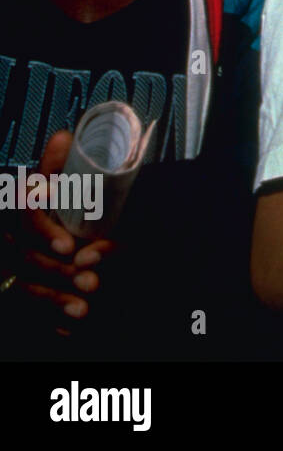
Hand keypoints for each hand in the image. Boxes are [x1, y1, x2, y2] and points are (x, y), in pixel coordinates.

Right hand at [3, 130, 116, 334]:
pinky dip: (49, 323)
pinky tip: (69, 330)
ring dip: (56, 301)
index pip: (22, 222)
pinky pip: (26, 316)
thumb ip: (54, 168)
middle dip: (59, 273)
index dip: (44, 233)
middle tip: (93, 280)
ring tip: (87, 308)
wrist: (34, 260)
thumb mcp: (47, 192)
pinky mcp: (13, 296)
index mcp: (16, 216)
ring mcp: (7, 273)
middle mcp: (7, 244)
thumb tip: (64, 135)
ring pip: (24, 290)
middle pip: (24, 261)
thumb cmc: (43, 220)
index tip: (72, 245)